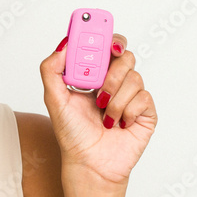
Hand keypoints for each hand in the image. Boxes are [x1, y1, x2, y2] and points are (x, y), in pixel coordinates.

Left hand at [39, 33, 156, 186]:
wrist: (89, 164)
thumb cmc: (72, 134)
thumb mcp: (53, 99)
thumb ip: (52, 70)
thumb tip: (64, 45)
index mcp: (95, 74)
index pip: (105, 45)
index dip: (106, 35)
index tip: (102, 33)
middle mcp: (115, 82)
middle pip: (124, 55)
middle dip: (112, 70)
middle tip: (99, 87)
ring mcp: (132, 96)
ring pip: (134, 77)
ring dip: (115, 99)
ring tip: (104, 116)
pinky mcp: (145, 112)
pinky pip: (143, 97)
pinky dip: (127, 111)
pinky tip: (118, 124)